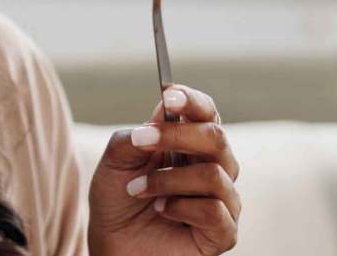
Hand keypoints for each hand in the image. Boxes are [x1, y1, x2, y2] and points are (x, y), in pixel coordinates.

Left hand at [87, 84, 240, 255]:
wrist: (113, 245)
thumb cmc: (118, 200)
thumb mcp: (114, 162)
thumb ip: (135, 137)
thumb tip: (160, 117)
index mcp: (191, 145)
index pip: (206, 113)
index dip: (191, 100)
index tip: (168, 95)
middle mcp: (214, 167)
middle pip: (216, 137)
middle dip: (176, 135)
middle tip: (141, 140)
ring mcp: (223, 201)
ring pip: (213, 174)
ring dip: (166, 179)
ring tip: (138, 189)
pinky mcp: (224, 233)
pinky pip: (214, 211)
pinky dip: (181, 207)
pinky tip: (163, 211)